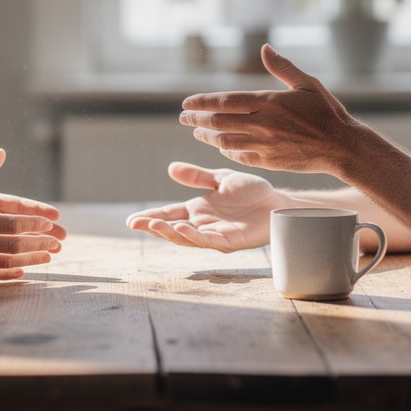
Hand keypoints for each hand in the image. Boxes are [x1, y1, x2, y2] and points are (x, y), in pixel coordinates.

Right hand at [0, 149, 63, 279]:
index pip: (11, 224)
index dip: (34, 224)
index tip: (50, 222)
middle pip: (15, 245)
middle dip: (40, 244)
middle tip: (60, 242)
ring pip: (7, 262)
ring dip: (30, 260)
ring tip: (49, 258)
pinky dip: (9, 274)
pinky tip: (22, 272)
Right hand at [125, 163, 279, 251]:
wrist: (279, 202)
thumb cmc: (253, 193)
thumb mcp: (220, 179)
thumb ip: (197, 176)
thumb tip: (171, 168)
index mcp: (199, 210)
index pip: (169, 214)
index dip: (151, 217)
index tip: (131, 220)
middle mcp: (204, 224)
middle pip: (173, 228)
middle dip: (153, 227)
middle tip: (135, 224)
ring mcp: (216, 234)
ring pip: (187, 237)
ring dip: (169, 232)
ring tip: (153, 226)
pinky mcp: (230, 241)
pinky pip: (209, 241)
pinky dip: (194, 236)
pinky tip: (183, 228)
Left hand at [179, 45, 361, 176]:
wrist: (342, 147)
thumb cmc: (327, 112)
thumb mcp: (307, 84)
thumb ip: (282, 67)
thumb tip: (264, 48)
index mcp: (270, 102)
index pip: (225, 101)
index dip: (202, 102)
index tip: (186, 103)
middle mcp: (263, 124)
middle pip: (219, 121)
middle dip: (196, 119)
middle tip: (183, 118)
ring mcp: (265, 145)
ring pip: (225, 141)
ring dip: (207, 136)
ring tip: (197, 132)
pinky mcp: (269, 161)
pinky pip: (239, 156)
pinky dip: (226, 150)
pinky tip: (220, 146)